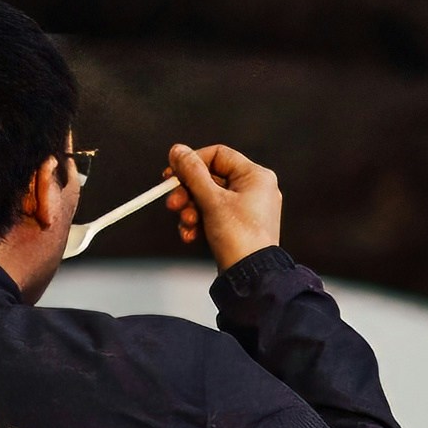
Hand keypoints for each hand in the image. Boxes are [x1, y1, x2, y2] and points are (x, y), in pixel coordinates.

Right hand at [169, 141, 283, 270]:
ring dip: (191, 210)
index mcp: (256, 176)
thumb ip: (192, 173)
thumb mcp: (212, 201)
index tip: (171, 173)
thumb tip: (178, 150)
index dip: (192, 162)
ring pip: (208, 198)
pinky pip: (213, 215)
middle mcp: (255, 189)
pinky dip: (199, 223)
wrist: (251, 277)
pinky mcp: (239, 226)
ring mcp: (247, 208)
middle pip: (210, 178)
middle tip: (172, 203)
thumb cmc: (240, 237)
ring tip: (186, 224)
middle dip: (188, 193)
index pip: (218, 155)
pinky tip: (190, 235)